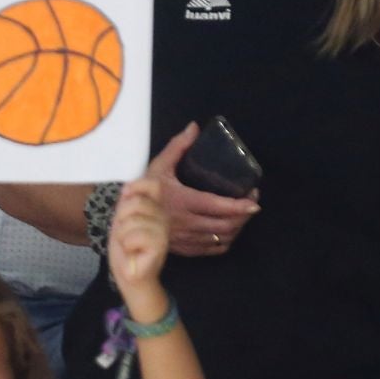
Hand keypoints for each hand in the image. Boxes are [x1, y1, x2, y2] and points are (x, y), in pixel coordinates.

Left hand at [108, 176, 169, 294]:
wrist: (131, 277)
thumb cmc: (127, 251)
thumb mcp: (123, 220)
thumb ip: (127, 202)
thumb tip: (129, 186)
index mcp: (155, 209)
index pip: (153, 184)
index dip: (136, 187)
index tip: (125, 201)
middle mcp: (162, 218)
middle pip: (136, 202)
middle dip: (122, 219)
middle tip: (126, 235)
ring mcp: (163, 231)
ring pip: (132, 220)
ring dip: (123, 235)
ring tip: (129, 246)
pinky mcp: (159, 245)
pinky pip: (134, 236)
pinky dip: (127, 245)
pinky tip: (133, 253)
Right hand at [146, 122, 259, 256]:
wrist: (124, 220)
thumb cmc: (143, 192)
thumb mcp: (158, 166)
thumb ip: (177, 147)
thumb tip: (194, 128)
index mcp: (183, 201)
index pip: (218, 206)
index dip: (239, 206)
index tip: (254, 199)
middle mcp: (187, 223)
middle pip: (226, 226)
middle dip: (244, 216)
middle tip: (251, 203)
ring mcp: (186, 240)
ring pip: (222, 239)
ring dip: (237, 228)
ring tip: (242, 215)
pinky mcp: (184, 250)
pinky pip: (211, 250)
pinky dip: (225, 242)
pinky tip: (228, 232)